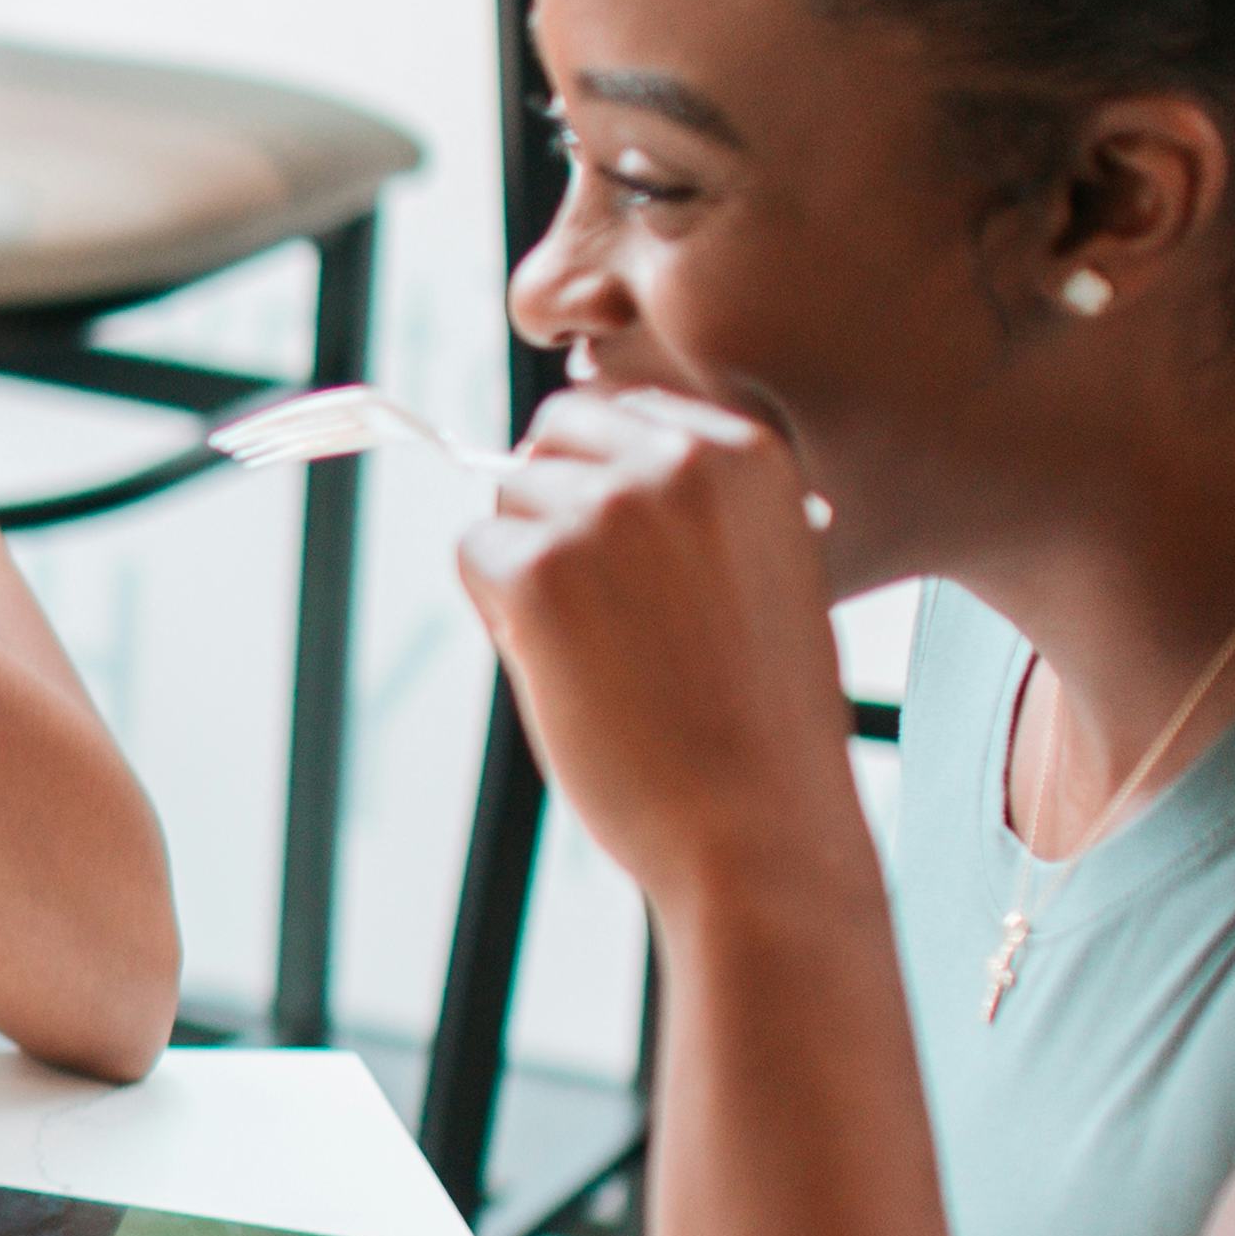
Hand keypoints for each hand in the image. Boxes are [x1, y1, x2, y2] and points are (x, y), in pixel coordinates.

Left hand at [453, 385, 872, 919]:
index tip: (636, 564)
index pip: (624, 412)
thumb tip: (576, 464)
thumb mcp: (761, 569)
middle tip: (600, 608)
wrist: (761, 823)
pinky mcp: (539, 571)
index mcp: (747, 453)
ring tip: (598, 650)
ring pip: (506, 496)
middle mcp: (678, 460)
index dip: (606, 486)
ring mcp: (605, 510)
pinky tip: (564, 668)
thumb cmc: (759, 718)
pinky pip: (473, 554)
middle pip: (552, 438)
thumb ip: (690, 504)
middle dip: (552, 510)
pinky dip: (497, 613)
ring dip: (526, 567)